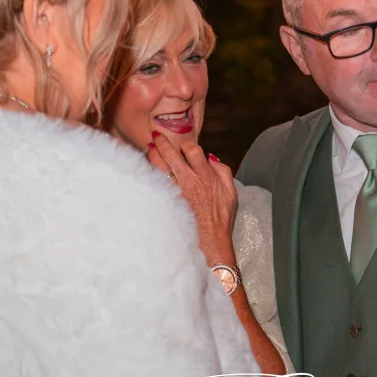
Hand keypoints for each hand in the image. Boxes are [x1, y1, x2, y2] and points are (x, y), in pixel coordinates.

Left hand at [147, 132, 237, 265]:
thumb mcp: (231, 193)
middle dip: (162, 142)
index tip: (183, 144)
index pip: (193, 150)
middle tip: (156, 135)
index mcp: (206, 177)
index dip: (187, 143)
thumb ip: (223, 171)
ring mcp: (176, 192)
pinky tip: (145, 169)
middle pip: (171, 155)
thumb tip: (211, 157)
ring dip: (152, 155)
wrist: (210, 241)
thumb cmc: (221, 219)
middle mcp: (189, 181)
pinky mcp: (167, 202)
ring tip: (149, 148)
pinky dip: (149, 174)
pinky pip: (155, 183)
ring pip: (159, 167)